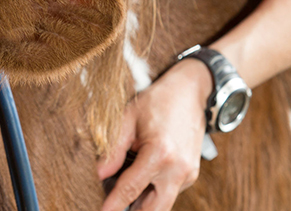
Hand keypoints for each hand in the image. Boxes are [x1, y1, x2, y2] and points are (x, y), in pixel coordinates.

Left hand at [97, 59, 211, 210]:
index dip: (113, 204)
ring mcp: (188, 174)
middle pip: (153, 210)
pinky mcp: (192, 174)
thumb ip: (113, 148)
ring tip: (121, 195)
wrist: (191, 92)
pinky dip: (153, 192)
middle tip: (111, 209)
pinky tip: (139, 181)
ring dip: (143, 205)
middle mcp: (178, 169)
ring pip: (163, 204)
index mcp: (160, 154)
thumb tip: (99, 173)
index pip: (131, 189)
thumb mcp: (128, 118)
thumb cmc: (157, 101)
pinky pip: (169, 192)